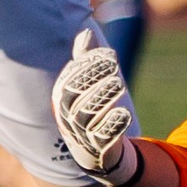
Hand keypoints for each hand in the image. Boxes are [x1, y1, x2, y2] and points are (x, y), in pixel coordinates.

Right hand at [50, 27, 139, 185]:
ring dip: (101, 98)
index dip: (87, 66)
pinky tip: (123, 113)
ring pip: (86, 116)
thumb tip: (85, 31)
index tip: (109, 55)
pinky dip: (112, 125)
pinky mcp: (99, 152)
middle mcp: (67, 118)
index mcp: (63, 99)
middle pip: (73, 96)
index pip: (69, 79)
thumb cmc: (96, 113)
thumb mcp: (92, 85)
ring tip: (119, 84)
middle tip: (113, 65)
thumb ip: (88, 60)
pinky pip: (102, 139)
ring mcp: (81, 136)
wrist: (104, 155)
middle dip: (91, 79)